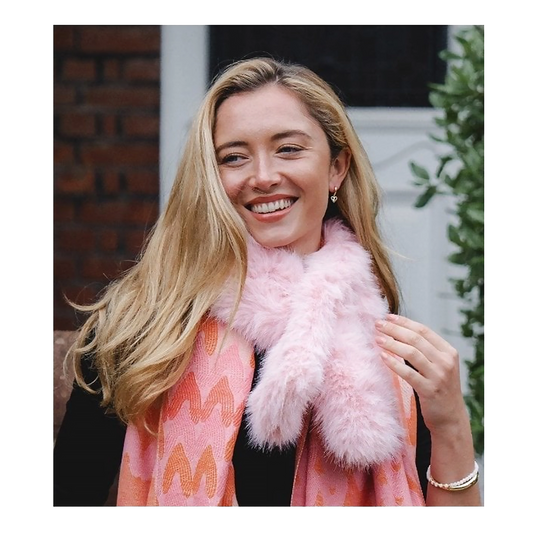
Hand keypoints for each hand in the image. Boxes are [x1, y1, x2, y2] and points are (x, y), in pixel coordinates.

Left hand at [375, 314, 467, 433]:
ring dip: (392, 344)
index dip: (404, 322)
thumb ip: (425, 349)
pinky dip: (394, 364)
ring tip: (377, 339)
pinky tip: (382, 357)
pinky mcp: (429, 390)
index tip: (388, 317)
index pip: (424, 330)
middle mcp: (445, 362)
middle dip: (394, 329)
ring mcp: (438, 376)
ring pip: (412, 353)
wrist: (451, 416)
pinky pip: (408, 373)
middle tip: (377, 325)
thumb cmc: (439, 386)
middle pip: (416, 339)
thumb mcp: (439, 364)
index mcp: (448, 351)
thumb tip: (399, 330)